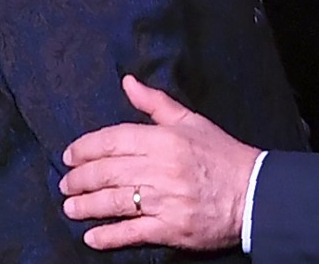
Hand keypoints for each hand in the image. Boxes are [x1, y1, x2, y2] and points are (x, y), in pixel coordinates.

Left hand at [60, 74, 259, 250]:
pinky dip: (107, 236)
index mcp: (166, 139)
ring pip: (114, 202)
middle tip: (66, 184)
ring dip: (87, 206)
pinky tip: (92, 236)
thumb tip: (127, 82)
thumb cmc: (221, 154)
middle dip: (80, 179)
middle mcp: (162, 168)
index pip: (114, 140)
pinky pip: (131, 233)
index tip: (70, 155)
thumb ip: (156, 103)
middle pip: (108, 172)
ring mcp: (164, 200)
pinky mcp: (170, 228)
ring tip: (71, 207)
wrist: (252, 192)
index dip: (86, 147)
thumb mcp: (192, 121)